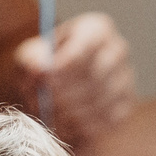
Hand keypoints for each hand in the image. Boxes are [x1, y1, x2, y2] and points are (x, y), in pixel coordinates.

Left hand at [14, 13, 135, 147]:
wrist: (55, 88)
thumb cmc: (43, 67)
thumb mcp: (29, 57)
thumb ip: (30, 60)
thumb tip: (39, 68)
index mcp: (96, 29)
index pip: (87, 46)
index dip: (66, 64)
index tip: (46, 78)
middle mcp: (118, 51)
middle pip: (97, 75)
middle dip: (66, 92)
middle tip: (45, 101)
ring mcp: (125, 79)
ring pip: (102, 101)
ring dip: (72, 112)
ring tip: (51, 114)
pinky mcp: (126, 107)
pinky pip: (108, 120)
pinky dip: (84, 127)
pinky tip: (66, 124)